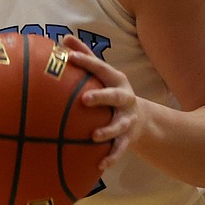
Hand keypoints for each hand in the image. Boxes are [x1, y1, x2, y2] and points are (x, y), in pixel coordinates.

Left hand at [61, 34, 140, 171]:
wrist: (141, 118)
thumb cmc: (110, 90)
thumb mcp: (101, 73)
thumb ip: (84, 56)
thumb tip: (63, 38)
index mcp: (115, 80)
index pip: (100, 68)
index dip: (86, 61)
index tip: (70, 57)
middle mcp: (124, 98)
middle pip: (115, 96)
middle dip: (102, 97)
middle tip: (85, 99)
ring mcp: (127, 118)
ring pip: (119, 125)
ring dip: (108, 131)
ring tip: (94, 136)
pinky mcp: (128, 138)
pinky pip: (120, 149)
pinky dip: (111, 157)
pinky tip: (100, 166)